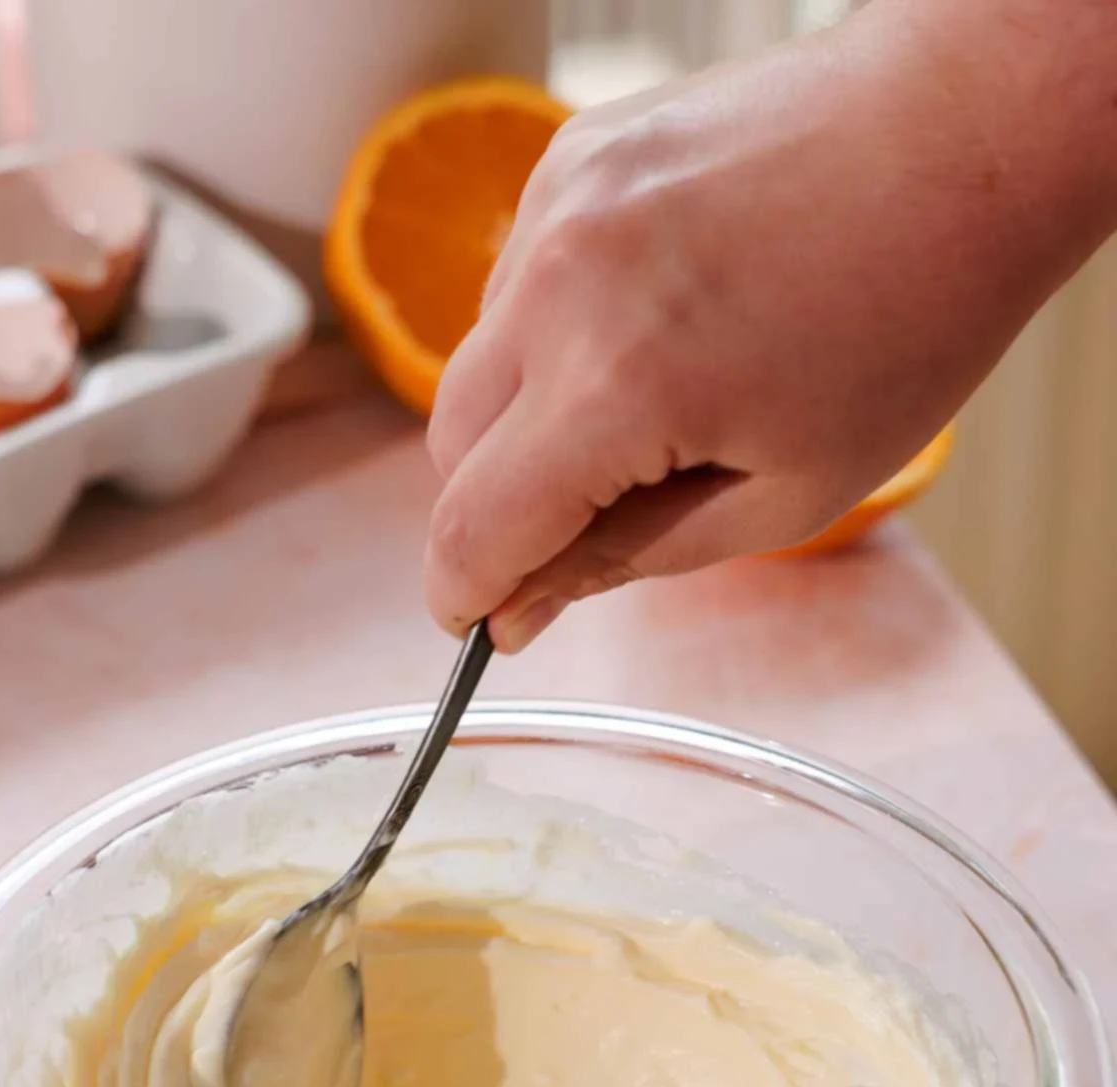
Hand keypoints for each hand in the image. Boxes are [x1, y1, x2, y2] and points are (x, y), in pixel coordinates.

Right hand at [424, 0, 1116, 651]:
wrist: (961, 136)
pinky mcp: (571, 155)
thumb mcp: (783, 495)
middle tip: (590, 529)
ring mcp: (558, 203)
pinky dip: (555, 330)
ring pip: (477, 363)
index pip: (472, 528)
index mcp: (618, 386)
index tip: (476, 622)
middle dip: (501, 509)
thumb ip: (627, 560)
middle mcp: (562, 283)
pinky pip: (515, 282)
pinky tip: (651, 325)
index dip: (464, 594)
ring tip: (657, 405)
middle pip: (452, 449)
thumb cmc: (907, 320)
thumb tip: (521, 605)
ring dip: (528, 417)